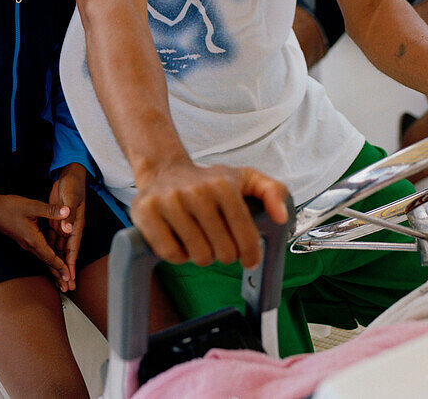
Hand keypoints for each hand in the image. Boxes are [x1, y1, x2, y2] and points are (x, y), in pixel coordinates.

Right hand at [0, 190, 73, 289]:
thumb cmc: (9, 207)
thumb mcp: (31, 206)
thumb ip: (50, 210)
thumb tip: (67, 211)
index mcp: (32, 239)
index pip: (49, 257)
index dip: (60, 266)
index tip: (69, 277)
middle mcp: (29, 245)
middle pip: (47, 262)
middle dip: (58, 274)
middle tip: (68, 286)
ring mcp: (26, 243)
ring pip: (43, 259)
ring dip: (53, 268)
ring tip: (62, 278)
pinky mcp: (24, 239)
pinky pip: (39, 252)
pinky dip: (48, 259)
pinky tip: (52, 260)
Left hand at [47, 163, 86, 289]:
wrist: (70, 174)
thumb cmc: (73, 184)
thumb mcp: (70, 197)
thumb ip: (67, 213)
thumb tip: (67, 229)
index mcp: (75, 224)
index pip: (73, 248)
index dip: (70, 263)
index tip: (70, 277)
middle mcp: (70, 228)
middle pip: (67, 253)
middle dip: (66, 270)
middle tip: (66, 287)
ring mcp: (63, 226)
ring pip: (60, 249)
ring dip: (58, 263)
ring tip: (58, 280)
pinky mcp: (56, 222)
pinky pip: (53, 240)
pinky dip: (52, 251)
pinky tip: (49, 260)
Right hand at [130, 158, 288, 268]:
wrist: (163, 170)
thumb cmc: (208, 182)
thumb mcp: (245, 179)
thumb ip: (272, 191)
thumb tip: (282, 217)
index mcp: (223, 184)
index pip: (245, 236)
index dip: (250, 253)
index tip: (248, 258)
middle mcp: (196, 191)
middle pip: (222, 252)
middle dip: (223, 253)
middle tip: (217, 242)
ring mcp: (169, 200)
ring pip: (198, 255)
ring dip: (201, 255)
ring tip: (198, 239)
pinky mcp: (145, 212)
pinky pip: (171, 253)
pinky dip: (178, 255)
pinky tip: (179, 239)